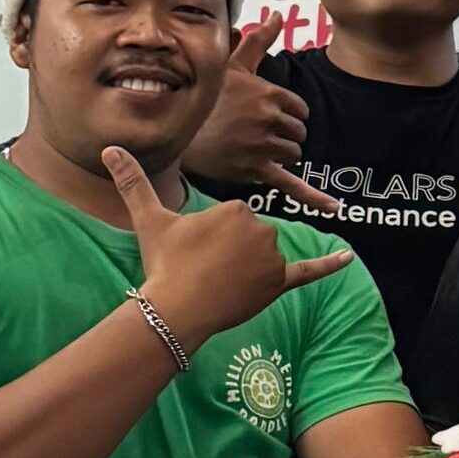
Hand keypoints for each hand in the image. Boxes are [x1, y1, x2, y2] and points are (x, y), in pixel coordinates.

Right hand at [105, 145, 354, 347]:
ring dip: (246, 267)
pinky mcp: (281, 282)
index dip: (211, 236)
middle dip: (228, 251)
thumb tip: (109, 149)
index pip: (232, 218)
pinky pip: (311, 272)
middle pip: (249, 236)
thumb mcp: (149, 218)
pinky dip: (330, 266)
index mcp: (237, 208)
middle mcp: (262, 228)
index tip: (195, 249)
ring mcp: (273, 257)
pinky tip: (349, 259)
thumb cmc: (165, 263)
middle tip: (203, 267)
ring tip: (219, 280)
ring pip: (263, 256)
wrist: (177, 308)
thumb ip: (133, 182)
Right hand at [180, 17, 335, 213]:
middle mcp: (267, 118)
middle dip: (283, 134)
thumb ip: (258, 41)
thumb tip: (279, 15)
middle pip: (298, 133)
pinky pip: (292, 184)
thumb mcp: (230, 65)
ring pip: (293, 155)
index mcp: (267, 93)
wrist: (171, 133)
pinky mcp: (256, 169)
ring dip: (281, 154)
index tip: (266, 115)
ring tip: (252, 148)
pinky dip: (314, 198)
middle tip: (255, 133)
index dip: (286, 114)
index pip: (298, 108)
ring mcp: (262, 145)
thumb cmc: (202, 97)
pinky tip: (333, 209)